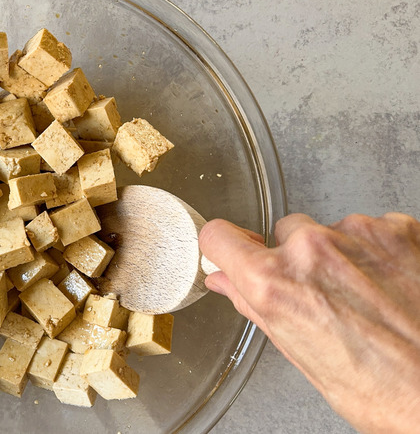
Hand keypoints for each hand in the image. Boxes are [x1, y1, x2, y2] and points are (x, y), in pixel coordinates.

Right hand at [199, 213, 419, 433]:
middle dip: (295, 260)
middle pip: (282, 233)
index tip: (231, 251)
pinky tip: (390, 287)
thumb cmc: (387, 390)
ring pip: (329, 232)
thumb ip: (256, 307)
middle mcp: (312, 249)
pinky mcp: (399, 228)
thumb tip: (228, 282)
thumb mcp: (302, 356)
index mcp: (276, 284)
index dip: (223, 248)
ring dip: (340, 256)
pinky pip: (370, 230)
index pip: (219, 238)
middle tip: (323, 298)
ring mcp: (358, 234)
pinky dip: (376, 253)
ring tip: (366, 299)